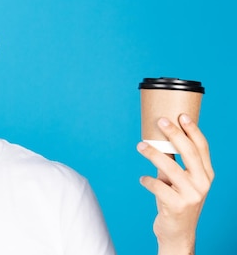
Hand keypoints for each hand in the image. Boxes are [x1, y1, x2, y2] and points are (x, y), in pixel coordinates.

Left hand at [137, 114, 213, 254]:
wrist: (178, 232)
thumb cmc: (176, 201)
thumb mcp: (180, 181)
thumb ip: (174, 163)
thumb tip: (158, 139)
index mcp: (206, 174)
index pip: (201, 147)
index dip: (192, 130)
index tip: (181, 115)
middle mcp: (203, 183)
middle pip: (188, 152)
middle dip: (174, 133)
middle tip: (160, 121)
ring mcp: (192, 195)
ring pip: (170, 167)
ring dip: (153, 153)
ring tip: (140, 146)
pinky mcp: (177, 205)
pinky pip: (158, 186)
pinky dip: (148, 180)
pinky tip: (143, 179)